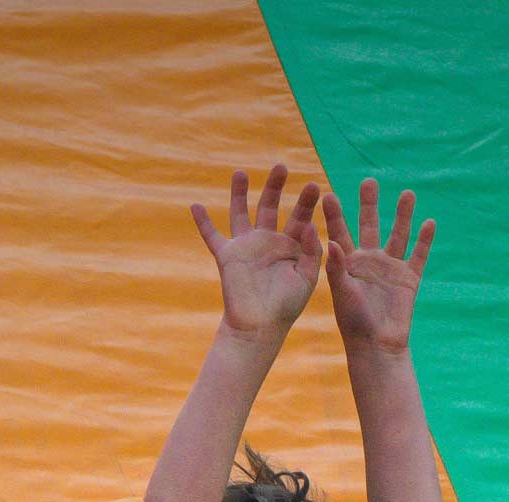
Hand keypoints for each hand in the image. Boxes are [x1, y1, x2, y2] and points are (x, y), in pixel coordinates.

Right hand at [190, 164, 322, 341]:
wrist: (259, 327)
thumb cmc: (286, 307)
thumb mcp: (306, 278)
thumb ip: (311, 251)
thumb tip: (309, 226)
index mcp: (289, 246)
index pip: (298, 217)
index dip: (305, 202)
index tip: (313, 186)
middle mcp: (267, 242)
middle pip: (269, 206)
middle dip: (275, 186)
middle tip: (281, 167)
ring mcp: (246, 247)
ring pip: (240, 213)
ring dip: (239, 193)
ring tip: (240, 172)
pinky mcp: (227, 257)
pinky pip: (212, 237)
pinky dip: (203, 223)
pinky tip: (195, 206)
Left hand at [321, 178, 434, 352]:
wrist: (376, 346)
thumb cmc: (353, 323)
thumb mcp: (342, 293)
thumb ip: (337, 268)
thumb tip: (331, 240)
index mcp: (348, 264)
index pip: (340, 233)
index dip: (334, 215)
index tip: (327, 194)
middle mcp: (369, 262)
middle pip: (370, 226)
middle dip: (369, 205)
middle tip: (368, 181)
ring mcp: (390, 269)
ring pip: (398, 235)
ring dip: (403, 215)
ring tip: (407, 193)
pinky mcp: (408, 279)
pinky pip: (418, 256)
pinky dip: (424, 241)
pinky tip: (429, 222)